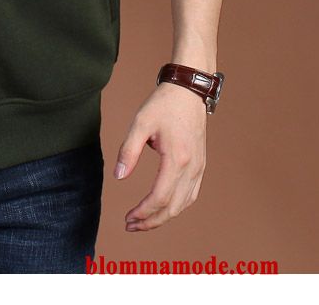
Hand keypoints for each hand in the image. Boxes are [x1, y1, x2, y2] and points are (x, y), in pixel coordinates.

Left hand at [114, 81, 207, 230]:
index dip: (143, 212)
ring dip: (163, 216)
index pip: (160, 197)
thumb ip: (128, 150)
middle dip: (151, 221)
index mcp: (177, 159)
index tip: (127, 218)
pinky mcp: (200, 165)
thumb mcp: (140, 123)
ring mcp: (199, 168)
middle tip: (130, 225)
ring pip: (183, 204)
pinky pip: (191, 194)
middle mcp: (192, 167)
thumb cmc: (163, 105)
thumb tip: (118, 176)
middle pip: (173, 207)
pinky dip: (177, 206)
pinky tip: (163, 208)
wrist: (188, 92)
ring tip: (143, 221)